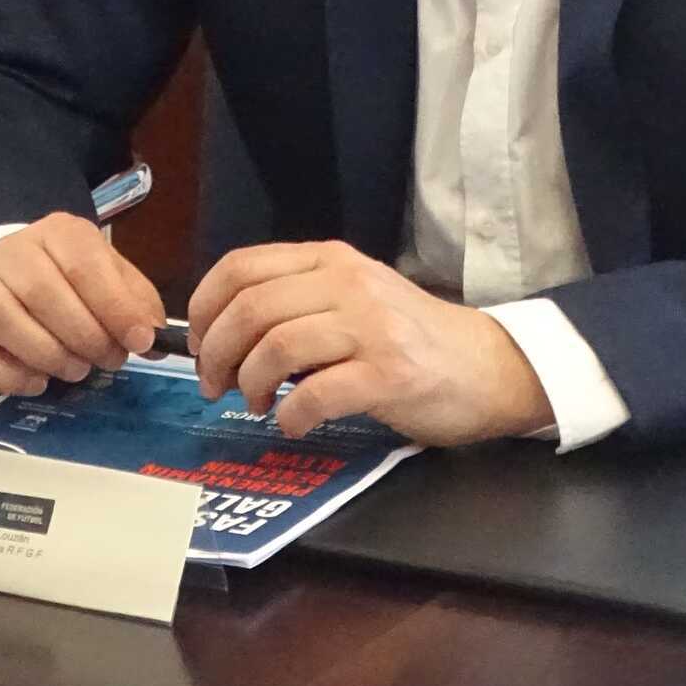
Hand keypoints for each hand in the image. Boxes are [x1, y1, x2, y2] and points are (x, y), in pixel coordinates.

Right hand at [0, 213, 165, 395]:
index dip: (114, 306)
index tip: (139, 341)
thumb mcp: (111, 277)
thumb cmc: (72, 279)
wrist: (12, 275)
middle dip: (83, 335)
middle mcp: (11, 251)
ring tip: (76, 370)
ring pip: (3, 318)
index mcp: (58, 232)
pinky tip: (37, 383)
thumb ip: (135, 302)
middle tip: (108, 361)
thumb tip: (152, 336)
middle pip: (41, 290)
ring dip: (46, 354)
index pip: (82, 263)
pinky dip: (5, 376)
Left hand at [186, 241, 551, 445]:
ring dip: (249, 384)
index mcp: (330, 261)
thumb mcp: (353, 298)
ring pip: (276, 347)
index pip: (241, 267)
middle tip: (214, 386)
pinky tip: (293, 424)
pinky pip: (316, 394)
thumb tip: (223, 331)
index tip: (196, 344)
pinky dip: (291, 415)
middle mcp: (348, 284)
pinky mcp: (389, 374)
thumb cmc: (412, 338)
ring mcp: (371, 328)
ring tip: (255, 404)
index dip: (204, 307)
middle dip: (216, 354)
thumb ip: (298, 301)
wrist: (488, 365)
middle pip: (250, 309)